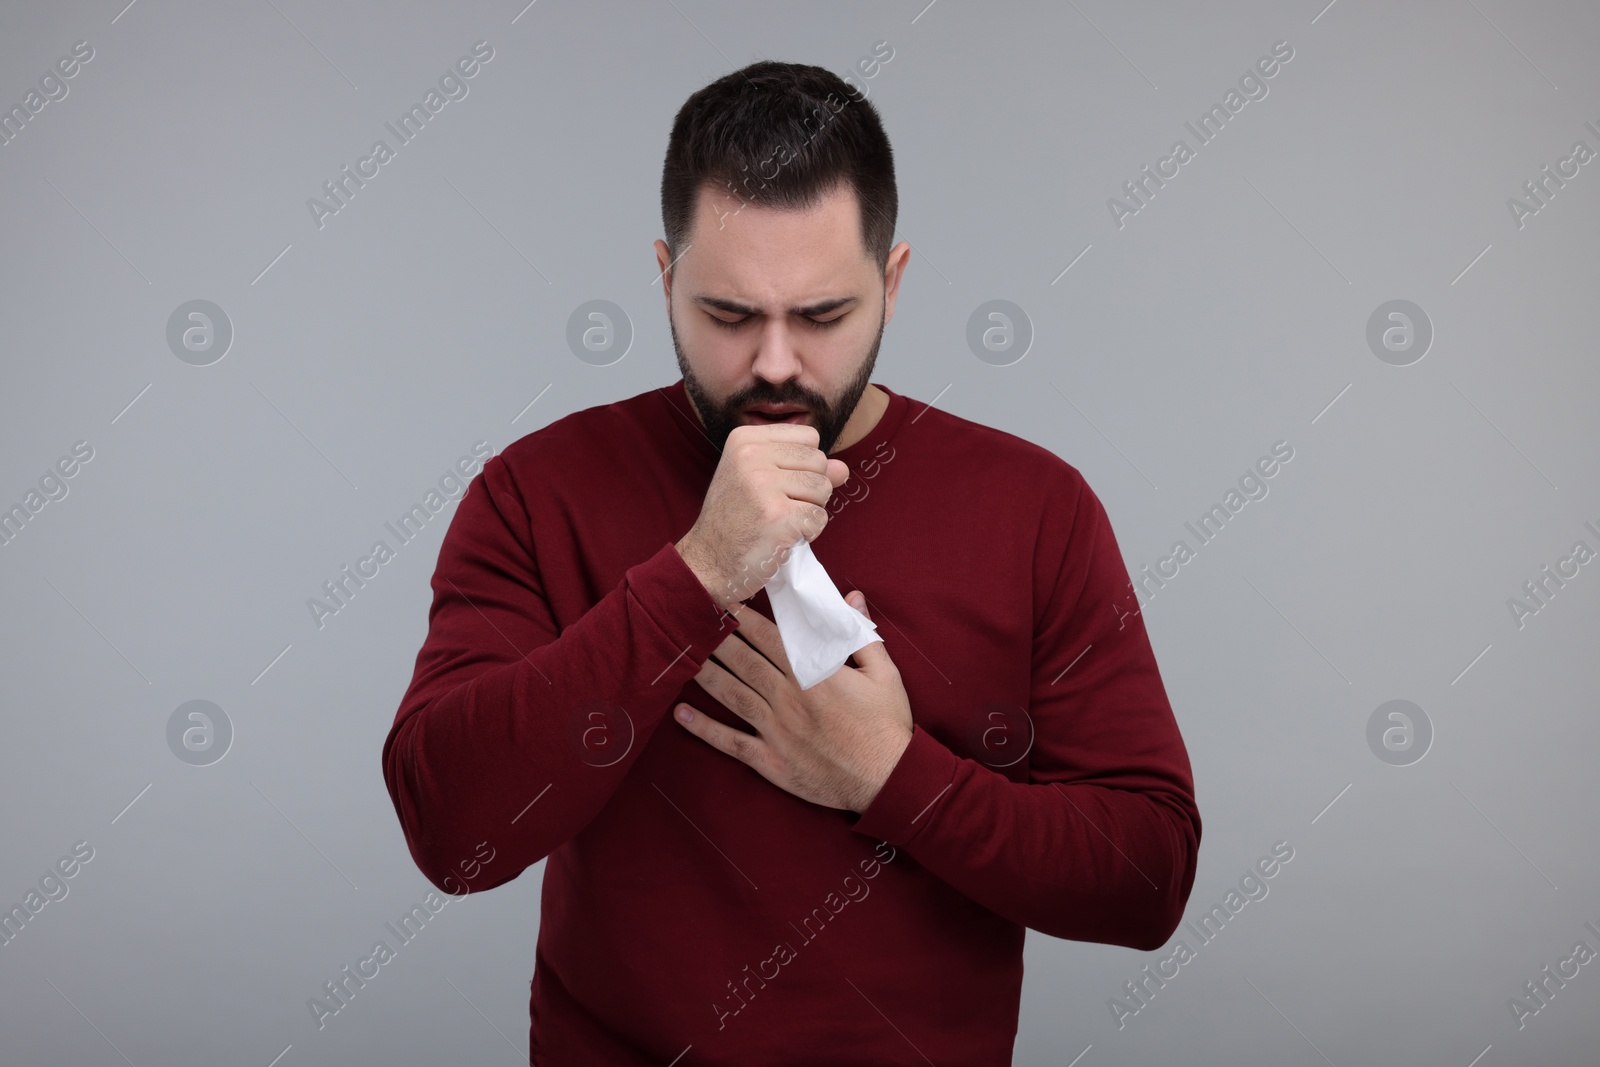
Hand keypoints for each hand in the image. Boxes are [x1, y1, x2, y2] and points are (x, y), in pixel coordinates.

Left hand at [674, 591, 911, 812]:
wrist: (888, 781)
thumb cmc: (887, 726)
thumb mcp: (884, 674)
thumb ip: (862, 634)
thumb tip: (851, 597)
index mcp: (815, 675)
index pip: (771, 639)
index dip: (745, 618)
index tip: (726, 601)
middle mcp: (790, 699)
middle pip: (744, 662)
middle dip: (718, 638)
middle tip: (694, 619)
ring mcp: (777, 732)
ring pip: (732, 695)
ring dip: (705, 674)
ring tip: (682, 655)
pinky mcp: (771, 761)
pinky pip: (732, 743)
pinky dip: (704, 729)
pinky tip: (681, 714)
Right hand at [676, 423, 849, 610]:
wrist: (709, 562)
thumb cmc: (736, 520)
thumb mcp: (761, 481)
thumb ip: (804, 469)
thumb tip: (842, 469)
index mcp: (745, 439)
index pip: (809, 436)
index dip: (803, 464)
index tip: (775, 484)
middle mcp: (752, 456)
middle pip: (819, 461)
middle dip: (809, 488)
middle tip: (776, 507)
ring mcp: (764, 485)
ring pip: (824, 488)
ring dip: (810, 510)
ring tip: (780, 521)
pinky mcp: (778, 516)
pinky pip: (819, 517)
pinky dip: (808, 532)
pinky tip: (782, 536)